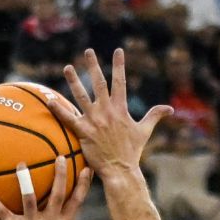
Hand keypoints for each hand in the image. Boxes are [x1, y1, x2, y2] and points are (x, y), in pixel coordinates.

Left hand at [0, 156, 89, 219]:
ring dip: (26, 180)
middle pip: (58, 195)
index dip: (84, 184)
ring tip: (22, 164)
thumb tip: (64, 205)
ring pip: (30, 199)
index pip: (77, 201)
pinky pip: (3, 211)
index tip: (87, 167)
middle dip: (61, 175)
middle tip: (60, 157)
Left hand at [41, 50, 171, 176]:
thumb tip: (170, 109)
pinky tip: (49, 100)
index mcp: (121, 109)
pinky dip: (58, 109)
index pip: (120, 81)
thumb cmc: (132, 151)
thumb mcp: (144, 131)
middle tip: (88, 51)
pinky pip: (68, 118)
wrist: (120, 170)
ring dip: (73, 81)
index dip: (119, 65)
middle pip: (99, 83)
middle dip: (93, 66)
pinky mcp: (83, 132)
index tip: (118, 50)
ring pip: (81, 96)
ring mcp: (94, 120)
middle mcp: (106, 111)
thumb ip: (154, 116)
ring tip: (68, 68)